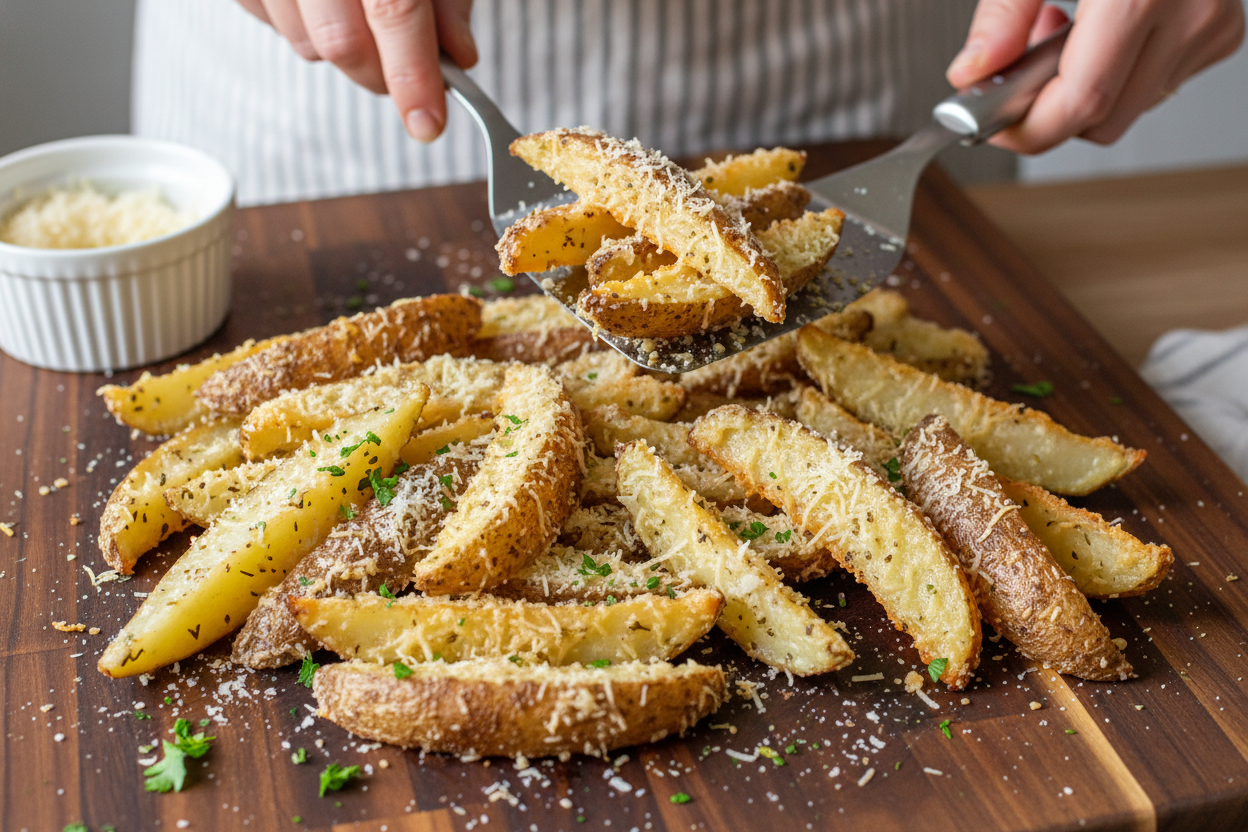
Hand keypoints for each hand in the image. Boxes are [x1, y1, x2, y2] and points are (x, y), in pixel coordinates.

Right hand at [234, 0, 476, 141]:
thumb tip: (457, 57)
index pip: (393, 10)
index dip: (412, 76)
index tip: (428, 123)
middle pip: (340, 41)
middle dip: (381, 76)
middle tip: (408, 79)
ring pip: (304, 42)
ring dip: (343, 52)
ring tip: (361, 17)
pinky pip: (271, 23)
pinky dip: (304, 28)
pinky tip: (323, 2)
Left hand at [947, 0, 1244, 152]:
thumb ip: (1004, 13)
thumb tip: (973, 74)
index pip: (1079, 105)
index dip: (1025, 128)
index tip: (987, 121)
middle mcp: (1188, 14)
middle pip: (1103, 121)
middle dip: (1048, 110)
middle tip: (1018, 66)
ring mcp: (1212, 25)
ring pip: (1129, 108)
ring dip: (1083, 91)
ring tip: (1062, 30)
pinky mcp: (1222, 30)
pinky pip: (1158, 83)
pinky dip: (1120, 73)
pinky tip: (1101, 31)